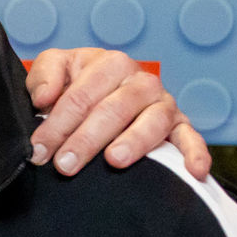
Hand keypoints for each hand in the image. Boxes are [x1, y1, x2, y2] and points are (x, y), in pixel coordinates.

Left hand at [26, 47, 210, 179]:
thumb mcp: (57, 67)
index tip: (40, 150)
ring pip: (152, 122)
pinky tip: (193, 172)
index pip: (80, 97)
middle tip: (65, 165)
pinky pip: (191, 138)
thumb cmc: (78, 82)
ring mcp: (163, 104)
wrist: (106, 89)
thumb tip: (44, 97)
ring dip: (134, 142)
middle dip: (86, 139)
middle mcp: (140, 81)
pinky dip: (196, 154)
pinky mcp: (180, 125)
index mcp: (110, 64)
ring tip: (115, 160)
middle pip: (113, 110)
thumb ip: (45, 76)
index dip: (57, 124)